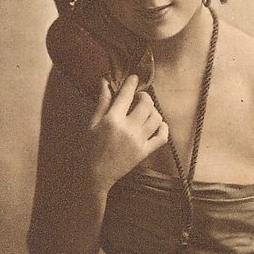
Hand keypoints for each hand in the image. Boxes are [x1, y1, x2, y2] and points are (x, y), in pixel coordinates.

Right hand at [82, 75, 167, 190]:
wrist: (95, 175)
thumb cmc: (90, 148)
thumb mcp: (92, 123)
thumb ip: (102, 102)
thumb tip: (105, 81)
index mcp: (113, 120)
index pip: (126, 94)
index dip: (131, 83)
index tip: (134, 78)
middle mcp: (128, 128)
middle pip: (146, 104)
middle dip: (144, 96)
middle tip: (139, 97)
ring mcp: (139, 141)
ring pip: (156, 118)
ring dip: (153, 111)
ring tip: (146, 111)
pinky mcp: (145, 152)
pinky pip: (162, 137)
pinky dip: (163, 128)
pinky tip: (157, 124)